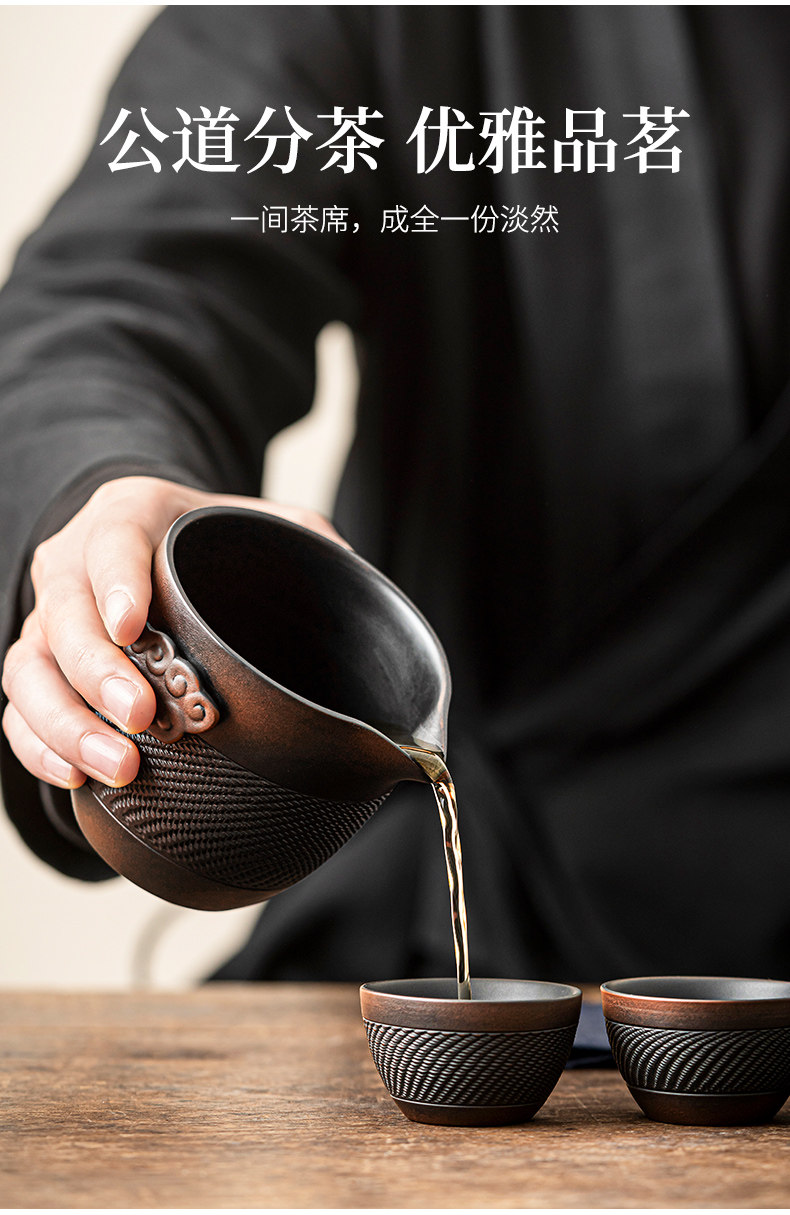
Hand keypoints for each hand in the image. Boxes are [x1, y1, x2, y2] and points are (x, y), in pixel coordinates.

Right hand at [1, 476, 346, 790]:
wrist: (152, 545)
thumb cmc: (212, 541)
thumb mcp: (263, 521)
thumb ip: (307, 538)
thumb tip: (360, 576)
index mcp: (130, 516)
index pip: (112, 542)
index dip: (116, 584)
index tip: (135, 627)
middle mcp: (74, 564)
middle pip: (61, 615)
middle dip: (96, 672)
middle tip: (141, 716)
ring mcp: (48, 619)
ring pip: (28, 671)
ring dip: (65, 723)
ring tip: (117, 766)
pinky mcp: (39, 668)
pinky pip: (17, 710)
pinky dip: (39, 746)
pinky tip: (77, 776)